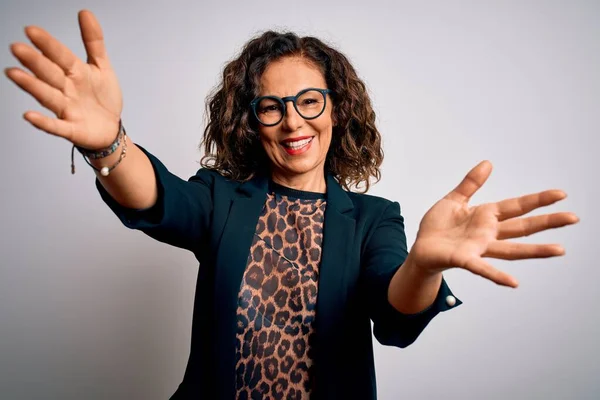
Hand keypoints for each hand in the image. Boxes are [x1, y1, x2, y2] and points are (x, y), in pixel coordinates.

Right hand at [5, 10, 121, 148]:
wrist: (110, 129)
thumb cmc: (103, 98)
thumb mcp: (102, 67)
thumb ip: (93, 41)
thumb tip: (85, 12)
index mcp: (74, 72)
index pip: (60, 55)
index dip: (48, 44)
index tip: (31, 30)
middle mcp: (66, 89)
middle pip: (49, 74)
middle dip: (35, 62)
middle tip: (17, 48)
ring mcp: (66, 109)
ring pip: (47, 96)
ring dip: (32, 86)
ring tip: (14, 74)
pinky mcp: (71, 129)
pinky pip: (56, 126)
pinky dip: (44, 122)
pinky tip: (29, 116)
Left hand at [410, 160, 578, 286]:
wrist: (420, 249)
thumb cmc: (438, 227)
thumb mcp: (454, 200)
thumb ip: (470, 183)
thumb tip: (488, 163)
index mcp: (486, 216)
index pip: (517, 206)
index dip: (538, 200)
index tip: (561, 194)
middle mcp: (488, 234)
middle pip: (522, 227)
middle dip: (547, 222)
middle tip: (574, 218)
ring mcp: (478, 248)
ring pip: (511, 249)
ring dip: (535, 250)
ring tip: (559, 250)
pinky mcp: (463, 259)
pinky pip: (482, 268)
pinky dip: (497, 275)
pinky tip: (513, 283)